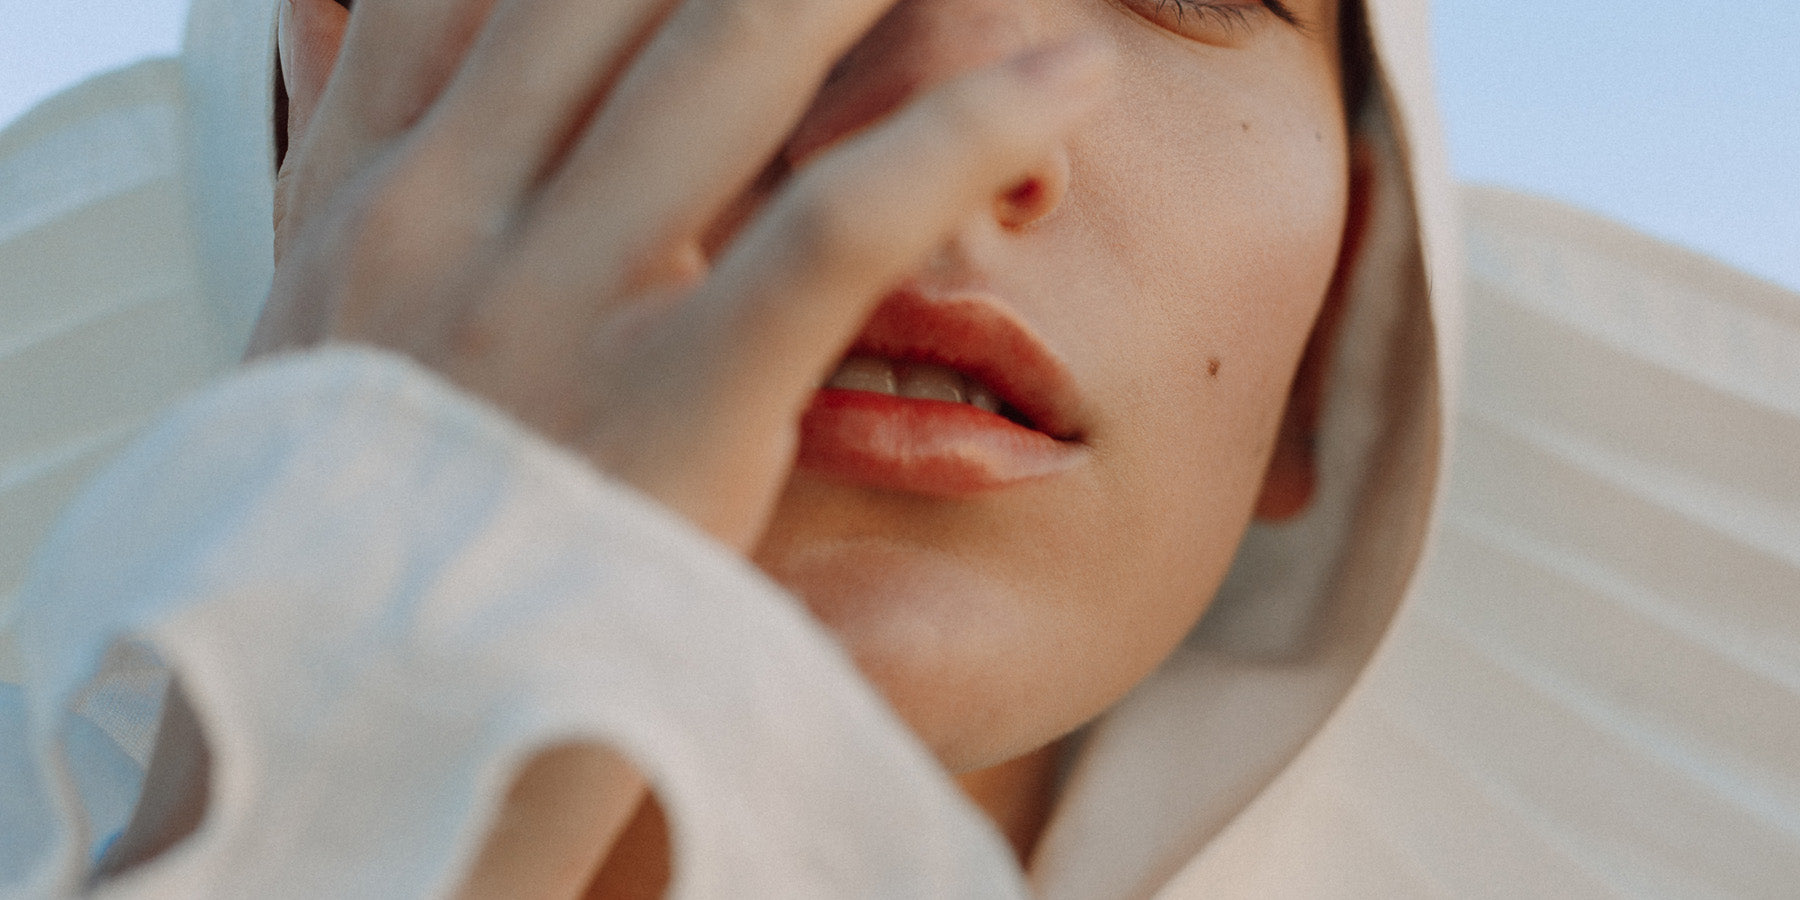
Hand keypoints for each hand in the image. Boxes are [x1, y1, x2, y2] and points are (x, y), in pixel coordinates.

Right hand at [251, 0, 1111, 551]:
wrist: (370, 745)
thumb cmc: (372, 549)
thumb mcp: (321, 341)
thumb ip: (351, 179)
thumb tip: (334, 18)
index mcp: (360, 199)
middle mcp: (442, 220)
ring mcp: (553, 307)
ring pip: (729, 53)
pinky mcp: (677, 402)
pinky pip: (841, 220)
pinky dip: (973, 132)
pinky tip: (1067, 84)